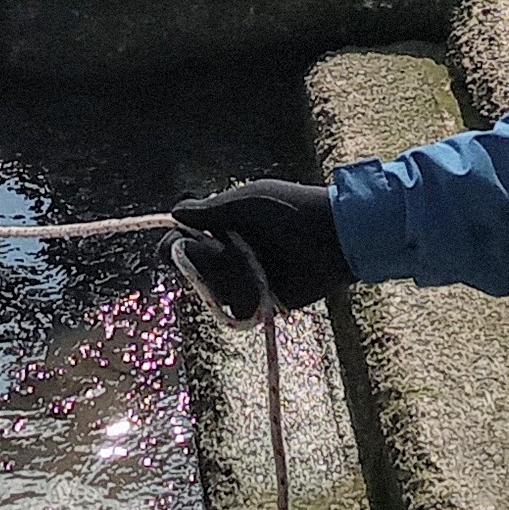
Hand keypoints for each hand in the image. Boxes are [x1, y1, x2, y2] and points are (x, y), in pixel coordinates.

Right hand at [170, 179, 348, 320]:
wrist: (335, 237)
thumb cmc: (293, 209)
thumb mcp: (250, 201)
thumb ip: (211, 209)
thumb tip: (175, 212)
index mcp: (226, 225)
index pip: (185, 238)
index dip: (175, 244)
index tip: (173, 247)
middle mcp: (232, 253)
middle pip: (193, 267)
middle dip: (200, 261)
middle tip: (221, 251)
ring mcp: (246, 278)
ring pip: (212, 289)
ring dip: (224, 278)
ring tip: (249, 263)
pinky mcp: (262, 301)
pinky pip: (236, 308)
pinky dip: (242, 298)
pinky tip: (258, 283)